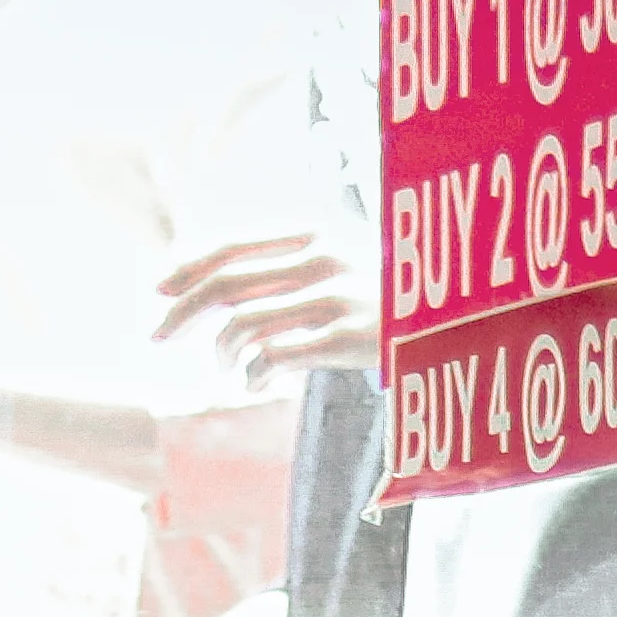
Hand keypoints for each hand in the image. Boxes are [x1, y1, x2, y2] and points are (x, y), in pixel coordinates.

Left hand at [156, 228, 379, 383]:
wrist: (459, 314)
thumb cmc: (387, 296)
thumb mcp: (341, 261)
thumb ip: (287, 266)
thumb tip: (215, 285)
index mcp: (314, 234)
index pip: (232, 245)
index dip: (187, 267)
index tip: (158, 290)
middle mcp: (321, 259)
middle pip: (226, 285)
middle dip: (181, 313)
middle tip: (159, 337)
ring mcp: (336, 298)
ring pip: (244, 326)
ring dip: (221, 354)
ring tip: (228, 370)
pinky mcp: (348, 338)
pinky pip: (275, 356)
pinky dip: (252, 374)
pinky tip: (255, 382)